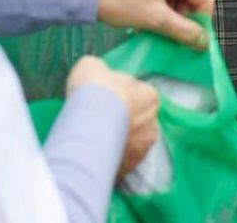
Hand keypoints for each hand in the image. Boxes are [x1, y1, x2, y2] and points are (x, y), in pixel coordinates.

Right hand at [67, 56, 159, 178]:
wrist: (84, 125)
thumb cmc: (93, 90)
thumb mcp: (94, 67)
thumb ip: (104, 76)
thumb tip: (102, 81)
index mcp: (150, 98)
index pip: (141, 96)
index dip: (123, 97)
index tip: (108, 98)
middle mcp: (152, 125)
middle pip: (139, 122)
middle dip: (125, 121)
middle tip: (102, 119)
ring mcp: (142, 150)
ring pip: (132, 144)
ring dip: (119, 142)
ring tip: (96, 139)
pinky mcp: (128, 169)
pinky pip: (120, 161)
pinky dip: (111, 158)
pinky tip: (95, 153)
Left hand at [97, 0, 214, 49]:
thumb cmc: (121, 0)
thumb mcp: (156, 19)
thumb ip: (184, 31)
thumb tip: (204, 43)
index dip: (200, 22)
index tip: (192, 42)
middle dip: (182, 16)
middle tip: (170, 36)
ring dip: (169, 11)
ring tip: (155, 27)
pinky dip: (158, 1)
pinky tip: (147, 16)